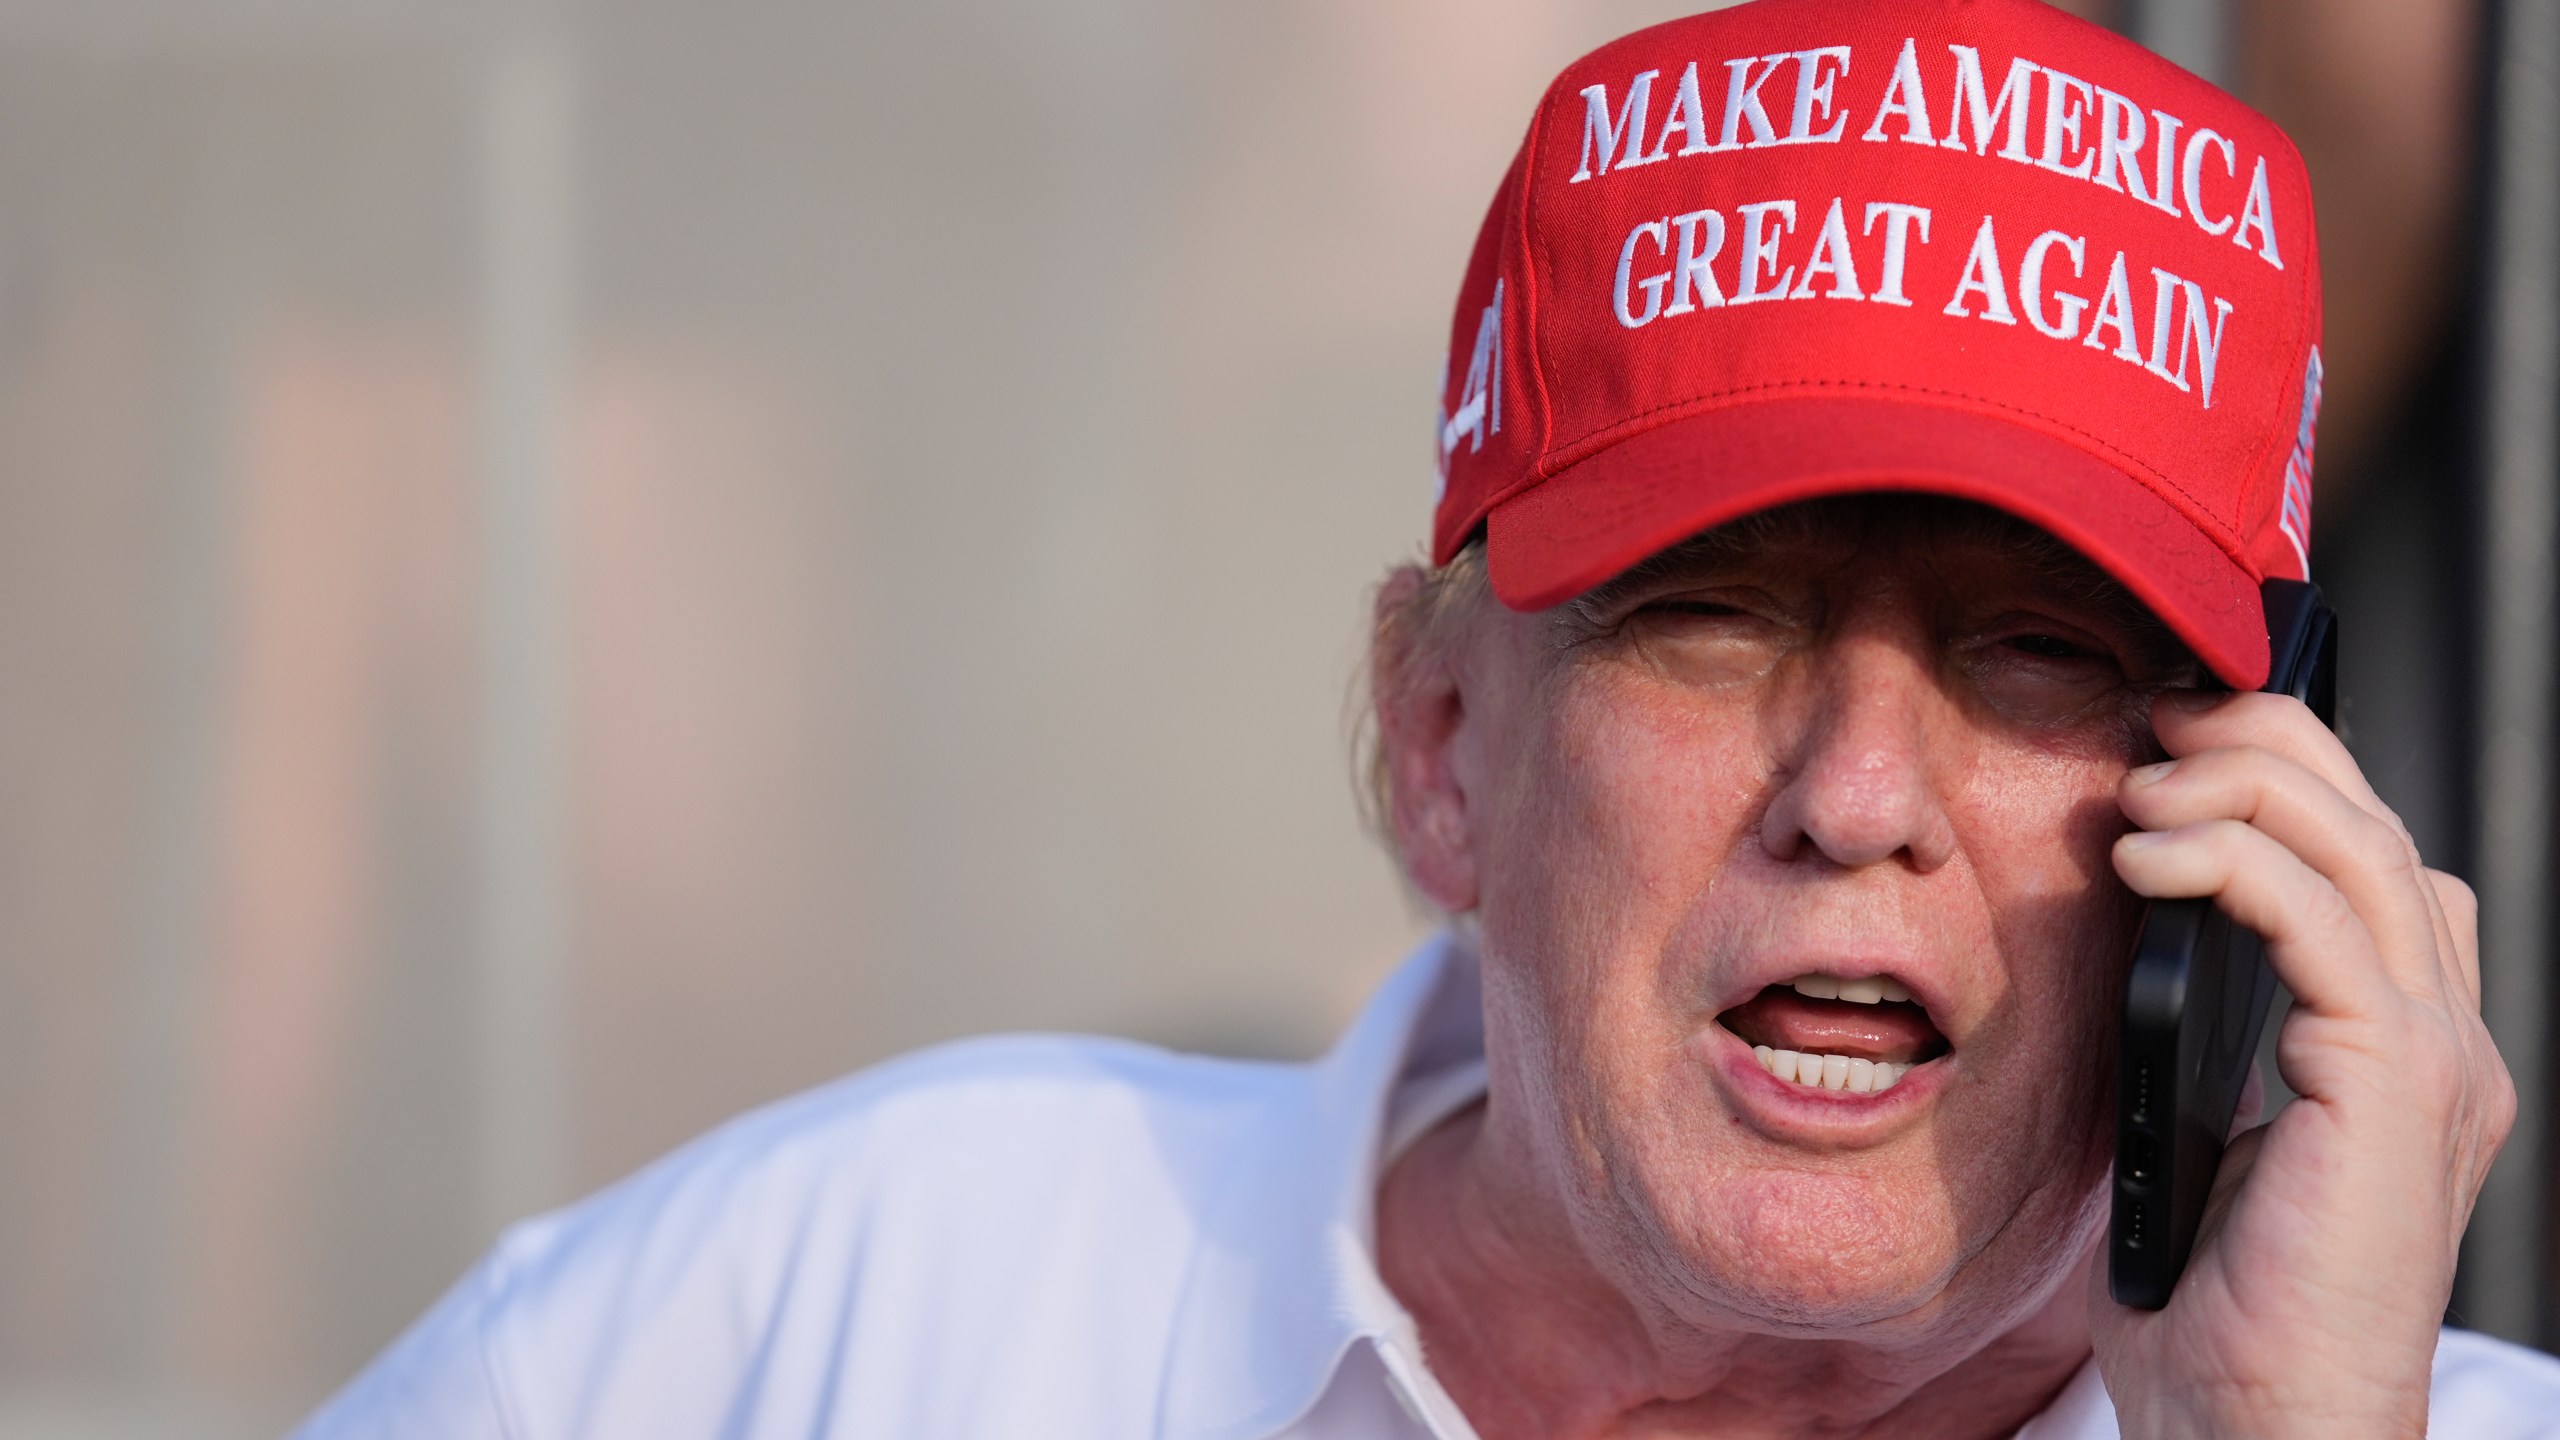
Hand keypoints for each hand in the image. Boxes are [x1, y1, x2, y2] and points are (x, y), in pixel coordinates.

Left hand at [2088, 690, 2513, 1438]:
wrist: (2261, 1427)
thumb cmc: (2215, 1301)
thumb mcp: (2188, 1122)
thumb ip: (2186, 1024)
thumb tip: (2116, 920)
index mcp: (2400, 1046)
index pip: (2368, 855)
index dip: (2281, 771)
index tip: (2167, 737)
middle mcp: (2443, 1039)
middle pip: (2377, 825)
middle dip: (2265, 745)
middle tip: (2157, 721)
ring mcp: (2435, 1062)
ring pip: (2359, 852)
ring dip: (2239, 791)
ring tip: (2139, 789)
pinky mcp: (2395, 1089)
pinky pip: (2326, 927)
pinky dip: (2234, 864)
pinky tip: (2150, 858)